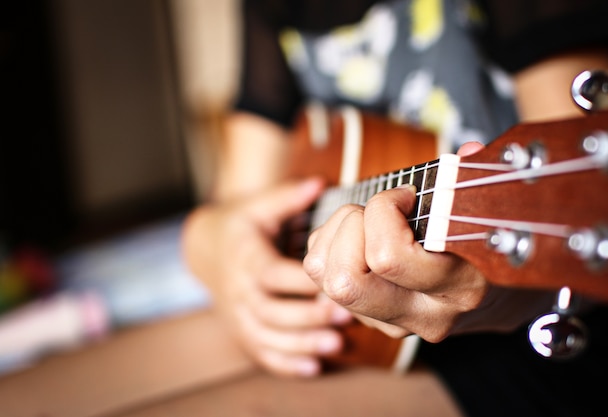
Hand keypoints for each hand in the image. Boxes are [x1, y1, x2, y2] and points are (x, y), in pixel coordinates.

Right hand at [182, 178, 352, 376]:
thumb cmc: (240, 225)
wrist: (206, 248)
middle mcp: (237, 290)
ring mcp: (236, 314)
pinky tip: (313, 368)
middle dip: (308, 317)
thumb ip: (287, 197)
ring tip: (335, 345)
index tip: (336, 282)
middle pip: (270, 311)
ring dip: (301, 344)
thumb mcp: (259, 206)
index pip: (271, 274)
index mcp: (245, 258)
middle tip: (345, 317)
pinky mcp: (241, 330)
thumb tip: (318, 183)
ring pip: (266, 337)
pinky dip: (285, 363)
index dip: (302, 282)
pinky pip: (260, 352)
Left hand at [303, 143, 553, 341]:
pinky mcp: (367, 315)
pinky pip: (320, 275)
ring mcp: (390, 321)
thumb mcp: (494, 215)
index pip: (388, 257)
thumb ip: (481, 182)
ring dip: (336, 235)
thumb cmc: (492, 246)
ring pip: (325, 279)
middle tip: (376, 211)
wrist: (499, 300)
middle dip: (351, 228)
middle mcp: (419, 314)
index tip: (406, 195)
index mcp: (457, 289)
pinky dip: (328, 244)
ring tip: (367, 222)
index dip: (384, 211)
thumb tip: (469, 153)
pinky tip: (359, 237)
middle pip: (345, 281)